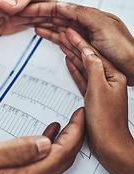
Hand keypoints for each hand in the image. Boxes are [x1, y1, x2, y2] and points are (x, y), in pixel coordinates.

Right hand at [0, 108, 84, 173]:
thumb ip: (13, 151)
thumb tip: (45, 143)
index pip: (60, 155)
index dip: (74, 134)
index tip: (80, 115)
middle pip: (61, 161)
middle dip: (74, 138)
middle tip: (79, 117)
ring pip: (52, 163)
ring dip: (64, 143)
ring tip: (68, 124)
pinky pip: (39, 164)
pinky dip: (48, 148)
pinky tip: (45, 136)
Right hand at [11, 2, 133, 84]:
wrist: (133, 66)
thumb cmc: (123, 47)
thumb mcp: (102, 26)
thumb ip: (82, 15)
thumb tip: (63, 6)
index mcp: (86, 16)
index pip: (58, 9)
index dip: (40, 9)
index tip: (25, 9)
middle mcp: (82, 24)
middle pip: (54, 18)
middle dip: (36, 17)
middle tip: (20, 17)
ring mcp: (81, 36)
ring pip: (56, 28)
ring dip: (42, 26)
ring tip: (27, 25)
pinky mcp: (81, 47)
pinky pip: (63, 40)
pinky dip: (52, 37)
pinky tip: (44, 34)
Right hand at [59, 29, 133, 173]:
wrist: (109, 144)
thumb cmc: (107, 121)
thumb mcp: (99, 90)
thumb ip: (93, 68)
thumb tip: (86, 51)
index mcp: (111, 74)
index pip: (92, 52)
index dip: (79, 40)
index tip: (69, 29)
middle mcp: (106, 78)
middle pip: (86, 57)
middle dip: (73, 44)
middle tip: (62, 32)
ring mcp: (98, 86)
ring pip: (82, 66)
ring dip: (72, 54)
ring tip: (62, 43)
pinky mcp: (91, 95)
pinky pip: (81, 77)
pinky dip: (74, 69)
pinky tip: (69, 62)